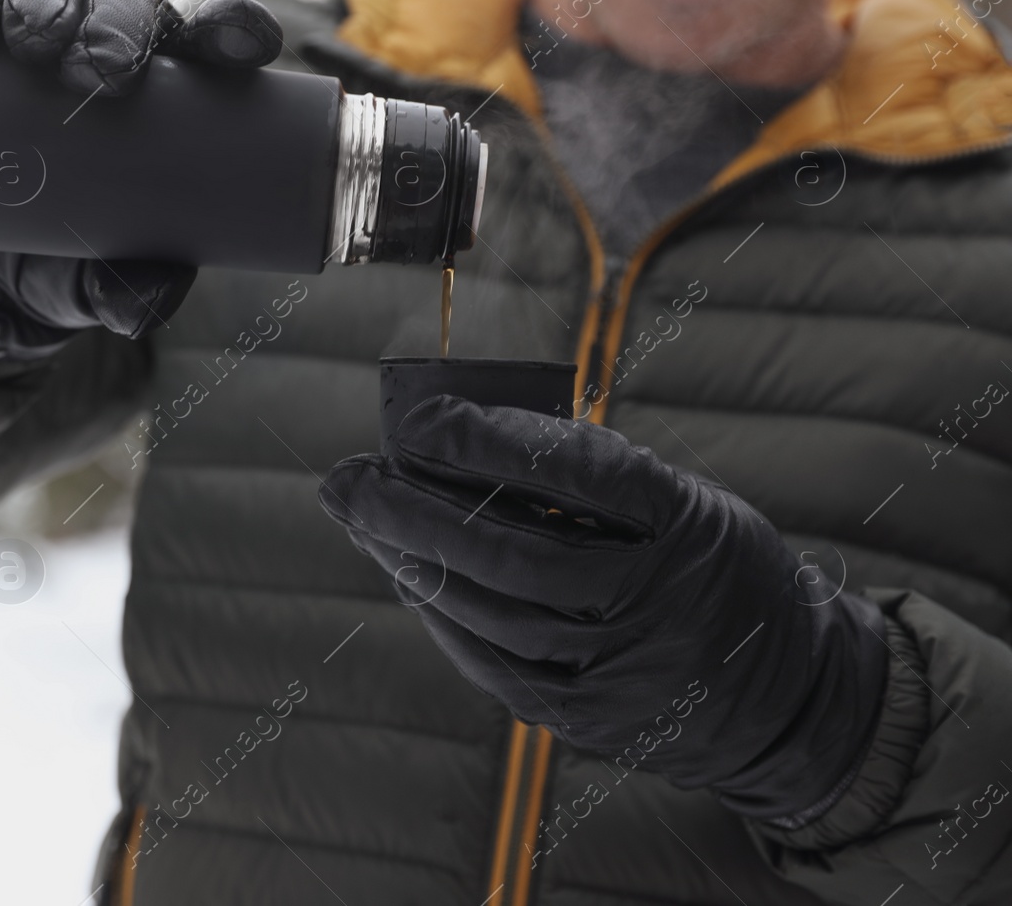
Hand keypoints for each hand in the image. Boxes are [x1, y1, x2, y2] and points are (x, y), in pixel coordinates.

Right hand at [0, 0, 284, 359]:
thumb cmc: (67, 260)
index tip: (238, 46)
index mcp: (170, 87)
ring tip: (32, 46)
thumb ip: (130, 294)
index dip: (232, 25)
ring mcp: (36, 37)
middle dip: (120, 21)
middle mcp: (107, 45)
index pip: (212, 36)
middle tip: (105, 71)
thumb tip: (148, 302)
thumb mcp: (100, 286)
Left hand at [318, 397, 889, 819]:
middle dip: (414, 511)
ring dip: (411, 562)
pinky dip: (442, 617)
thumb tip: (467, 436)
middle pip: (513, 552)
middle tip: (349, 476)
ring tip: (362, 517)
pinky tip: (405, 578)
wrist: (784, 697)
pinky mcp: (587, 718)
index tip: (424, 414)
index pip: (579, 474)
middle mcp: (654, 600)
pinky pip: (494, 665)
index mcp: (686, 526)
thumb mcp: (686, 503)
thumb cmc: (713, 569)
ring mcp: (620, 669)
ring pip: (493, 613)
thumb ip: (593, 476)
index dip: (493, 442)